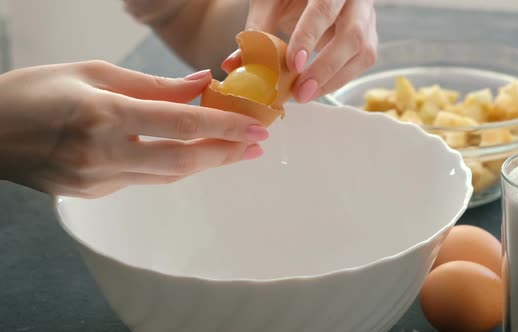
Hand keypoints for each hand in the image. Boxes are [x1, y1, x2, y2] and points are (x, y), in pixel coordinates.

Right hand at [0, 61, 268, 197]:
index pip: (182, 124)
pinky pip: (144, 180)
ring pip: (167, 176)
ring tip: (233, 150)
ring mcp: (97, 181)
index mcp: (103, 115)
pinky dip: (169, 165)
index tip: (257, 127)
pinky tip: (185, 153)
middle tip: (257, 145)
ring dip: (204, 163)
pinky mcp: (94, 194)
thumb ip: (153, 85)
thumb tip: (202, 85)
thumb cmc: (36, 91)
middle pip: (183, 161)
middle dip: (226, 154)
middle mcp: (102, 154)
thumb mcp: (93, 73)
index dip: (226, 127)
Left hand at [222, 0, 377, 102]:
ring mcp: (367, 18)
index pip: (325, 7)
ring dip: (333, 79)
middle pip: (353, 34)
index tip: (293, 64)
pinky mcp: (368, 36)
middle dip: (325, 68)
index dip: (310, 37)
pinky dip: (339, 79)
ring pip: (363, 52)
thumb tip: (233, 64)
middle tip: (300, 92)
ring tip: (305, 95)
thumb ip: (256, 30)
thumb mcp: (270, 2)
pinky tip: (316, 88)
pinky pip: (362, 62)